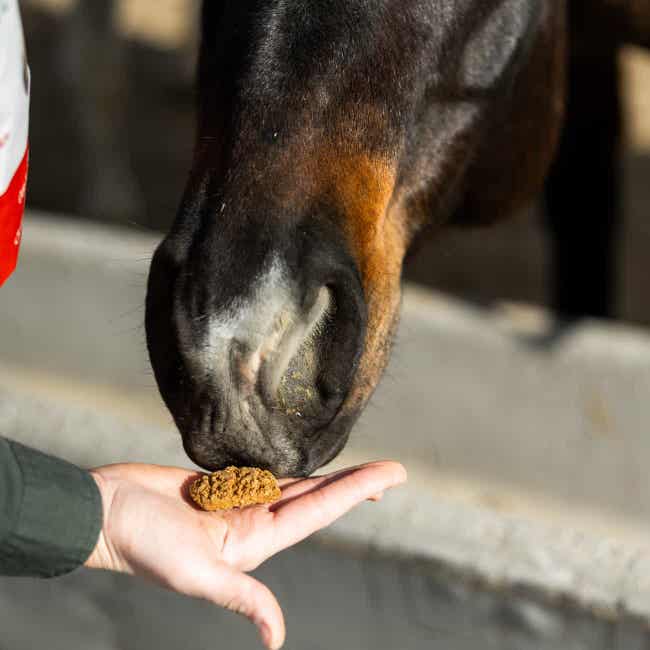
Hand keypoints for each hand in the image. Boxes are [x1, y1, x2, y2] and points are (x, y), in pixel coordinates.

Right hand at [85, 461, 406, 648]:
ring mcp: (236, 501)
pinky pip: (262, 471)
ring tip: (359, 467)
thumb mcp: (195, 574)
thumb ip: (240, 597)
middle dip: (354, 485)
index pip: (319, 510)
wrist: (106, 511)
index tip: (391, 478)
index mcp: (254, 541)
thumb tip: (276, 640)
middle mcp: (253, 521)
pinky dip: (286, 463)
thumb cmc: (144, 543)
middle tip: (393, 471)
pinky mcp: (218, 483)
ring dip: (326, 475)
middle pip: (315, 497)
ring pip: (293, 483)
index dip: (357, 492)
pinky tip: (304, 458)